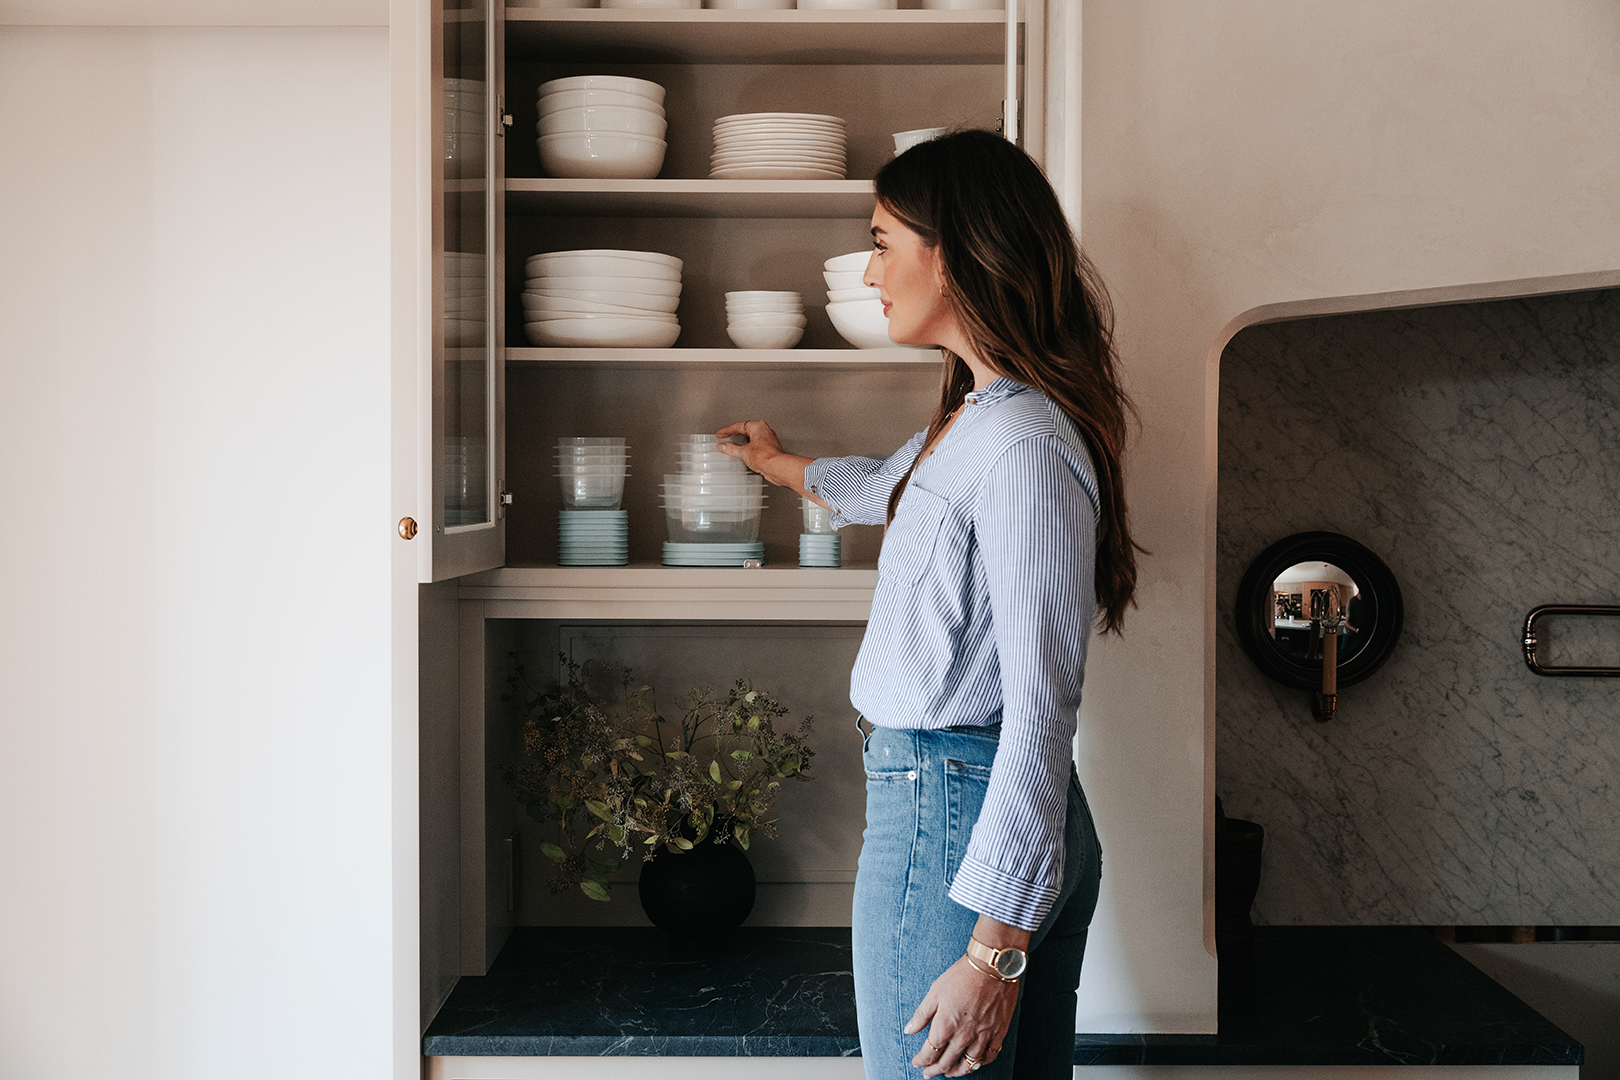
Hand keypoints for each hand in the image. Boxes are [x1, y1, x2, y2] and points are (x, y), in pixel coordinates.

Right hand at [714, 421, 817, 499]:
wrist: (777, 467)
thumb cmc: (766, 456)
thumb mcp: (743, 452)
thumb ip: (731, 448)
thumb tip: (723, 446)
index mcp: (758, 426)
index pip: (738, 426)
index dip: (727, 430)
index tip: (721, 434)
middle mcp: (765, 431)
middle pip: (746, 431)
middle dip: (735, 435)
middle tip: (725, 438)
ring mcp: (769, 440)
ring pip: (752, 439)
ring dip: (742, 443)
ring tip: (733, 447)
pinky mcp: (770, 449)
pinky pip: (756, 446)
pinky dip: (748, 449)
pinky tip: (745, 454)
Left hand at [906, 955, 1017, 1076]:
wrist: (991, 967)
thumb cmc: (961, 976)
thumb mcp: (935, 992)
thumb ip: (921, 1015)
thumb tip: (909, 1030)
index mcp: (945, 1026)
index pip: (929, 1053)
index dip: (921, 1061)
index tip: (917, 1062)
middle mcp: (963, 1036)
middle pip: (946, 1062)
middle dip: (934, 1070)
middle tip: (929, 1074)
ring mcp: (982, 1036)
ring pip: (968, 1065)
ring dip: (956, 1071)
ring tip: (949, 1073)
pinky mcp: (998, 1033)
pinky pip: (989, 1057)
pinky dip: (980, 1063)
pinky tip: (974, 1063)